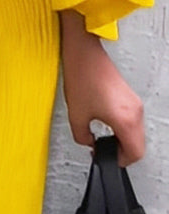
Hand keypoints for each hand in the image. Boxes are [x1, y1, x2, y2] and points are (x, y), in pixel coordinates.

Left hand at [60, 11, 144, 167]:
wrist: (84, 52)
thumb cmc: (82, 76)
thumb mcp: (76, 115)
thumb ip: (83, 137)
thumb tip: (88, 143)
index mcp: (125, 119)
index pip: (135, 153)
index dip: (120, 161)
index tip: (107, 159)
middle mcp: (135, 111)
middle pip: (138, 145)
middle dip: (122, 152)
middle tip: (104, 150)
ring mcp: (134, 102)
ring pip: (137, 133)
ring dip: (123, 139)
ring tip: (104, 138)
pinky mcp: (129, 96)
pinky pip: (133, 120)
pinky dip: (123, 127)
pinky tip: (108, 125)